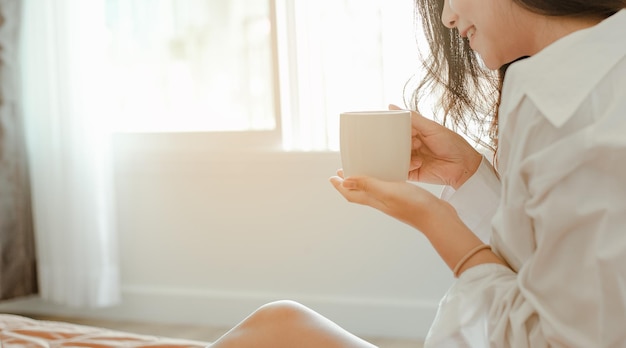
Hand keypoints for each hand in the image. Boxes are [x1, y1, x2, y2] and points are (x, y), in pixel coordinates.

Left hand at [329, 170, 445, 230]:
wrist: (437, 218)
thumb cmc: (413, 205)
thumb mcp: (387, 191)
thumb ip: (367, 184)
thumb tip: (344, 181)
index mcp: (375, 200)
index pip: (351, 194)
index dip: (340, 186)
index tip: (331, 177)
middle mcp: (381, 202)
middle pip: (359, 193)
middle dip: (349, 183)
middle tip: (342, 172)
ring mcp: (393, 202)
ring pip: (372, 191)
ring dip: (364, 182)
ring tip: (361, 172)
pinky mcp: (404, 198)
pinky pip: (387, 188)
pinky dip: (381, 181)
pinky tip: (388, 175)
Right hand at [389, 104, 481, 188]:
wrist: (464, 166)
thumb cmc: (453, 144)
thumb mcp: (431, 127)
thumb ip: (413, 118)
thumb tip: (392, 106)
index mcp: (415, 133)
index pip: (398, 130)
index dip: (395, 129)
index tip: (393, 128)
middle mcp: (412, 147)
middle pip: (394, 144)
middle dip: (399, 143)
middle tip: (413, 143)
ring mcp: (411, 160)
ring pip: (395, 158)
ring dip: (403, 155)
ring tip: (417, 153)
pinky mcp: (412, 173)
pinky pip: (400, 171)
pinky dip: (405, 167)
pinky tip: (418, 164)